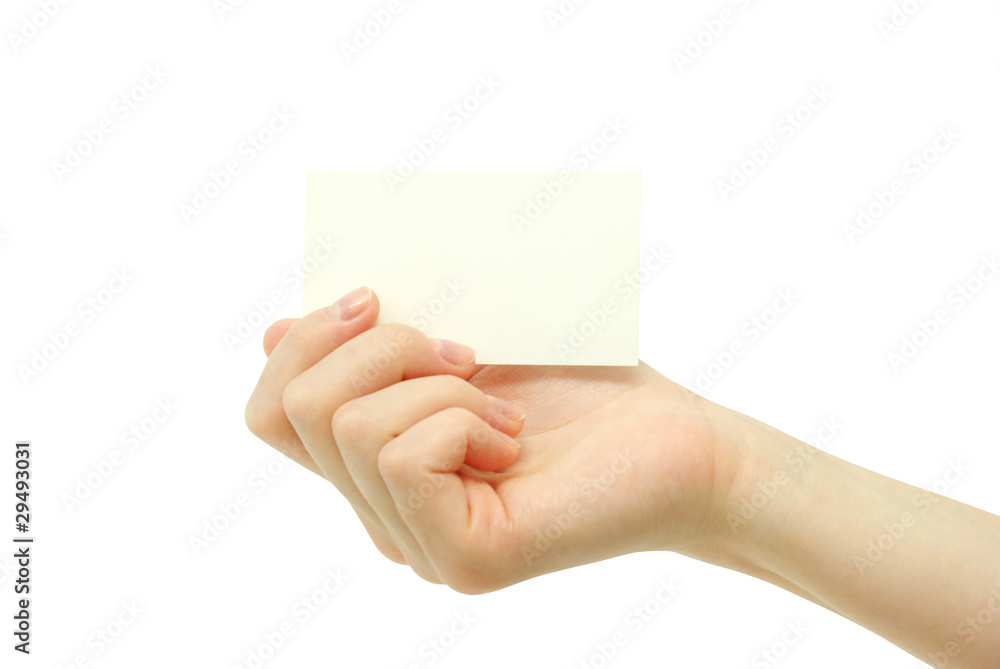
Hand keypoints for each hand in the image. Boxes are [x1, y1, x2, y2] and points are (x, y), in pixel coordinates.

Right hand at [245, 287, 748, 592]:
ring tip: (503, 408)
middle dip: (377, 347)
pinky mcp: (462, 558)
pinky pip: (405, 455)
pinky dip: (462, 418)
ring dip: (436, 383)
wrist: (680, 439)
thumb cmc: (586, 386)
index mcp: (376, 464)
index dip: (301, 343)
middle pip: (292, 409)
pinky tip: (513, 441)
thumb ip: (375, 346)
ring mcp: (417, 544)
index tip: (377, 299)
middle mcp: (382, 514)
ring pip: (350, 425)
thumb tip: (273, 330)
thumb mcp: (467, 344)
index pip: (269, 415)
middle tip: (465, 353)